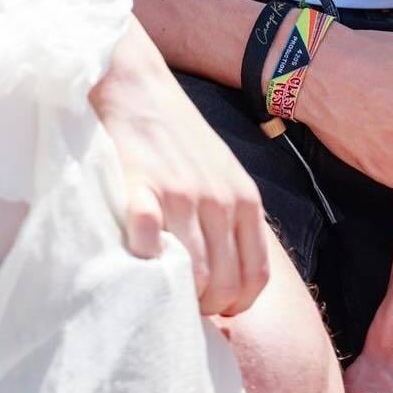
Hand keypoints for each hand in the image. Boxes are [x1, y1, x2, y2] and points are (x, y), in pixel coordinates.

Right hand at [91, 20, 268, 316]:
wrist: (136, 83)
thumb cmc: (178, 131)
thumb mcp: (222, 169)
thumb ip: (232, 215)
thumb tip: (230, 274)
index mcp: (245, 197)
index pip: (256, 276)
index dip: (237, 305)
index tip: (215, 309)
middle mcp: (220, 200)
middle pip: (226, 284)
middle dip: (207, 307)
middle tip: (183, 304)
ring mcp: (181, 194)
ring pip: (194, 275)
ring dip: (178, 295)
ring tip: (161, 291)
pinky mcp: (141, 187)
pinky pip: (149, 243)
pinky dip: (145, 262)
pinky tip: (138, 261)